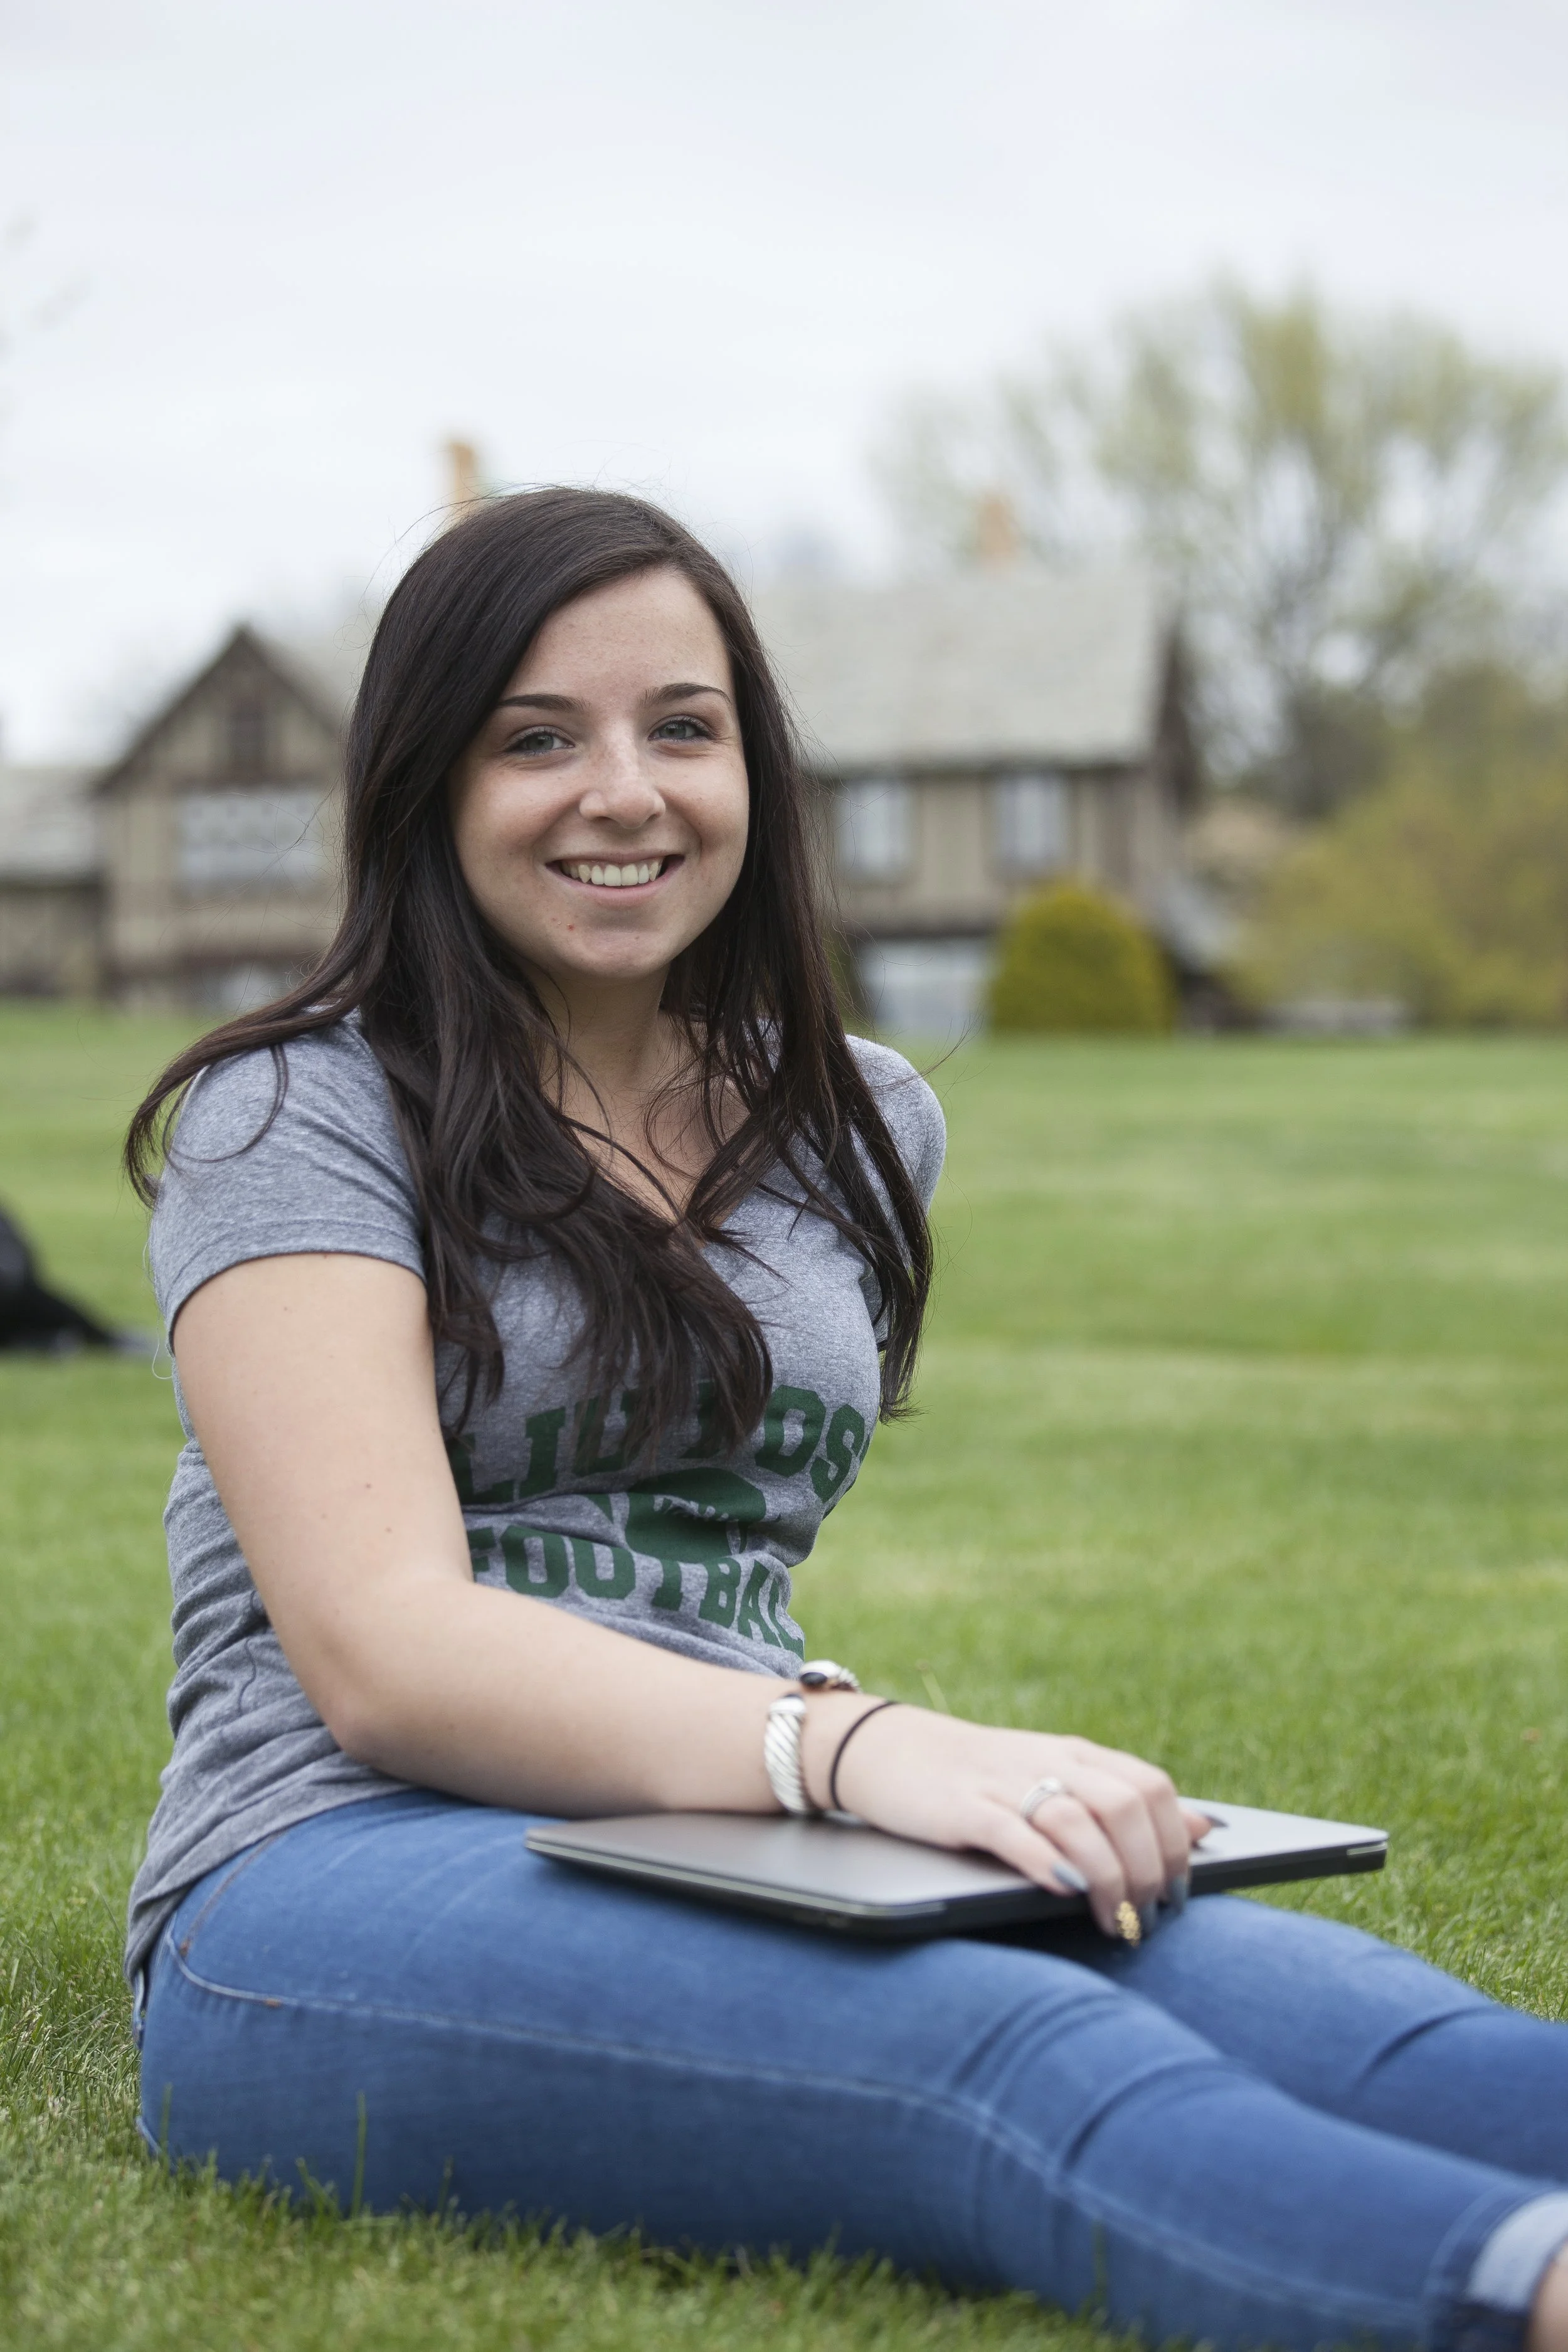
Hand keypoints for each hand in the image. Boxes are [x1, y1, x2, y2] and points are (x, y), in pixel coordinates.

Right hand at [807, 1701, 1209, 1939]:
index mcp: (1075, 1753)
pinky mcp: (962, 1807)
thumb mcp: (1056, 1778)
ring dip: (1108, 1877)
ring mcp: (1003, 1782)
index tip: (1177, 1893)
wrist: (887, 1749)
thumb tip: (1204, 1829)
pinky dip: (1045, 1860)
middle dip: (1148, 1868)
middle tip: (1147, 1917)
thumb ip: (1122, 1802)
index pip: (1149, 1787)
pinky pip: (1012, 1830)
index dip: (1174, 1843)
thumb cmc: (980, 1778)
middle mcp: (1048, 1761)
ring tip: (1115, 1923)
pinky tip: (1064, 1889)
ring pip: (1076, 1820)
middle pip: (1124, 1805)